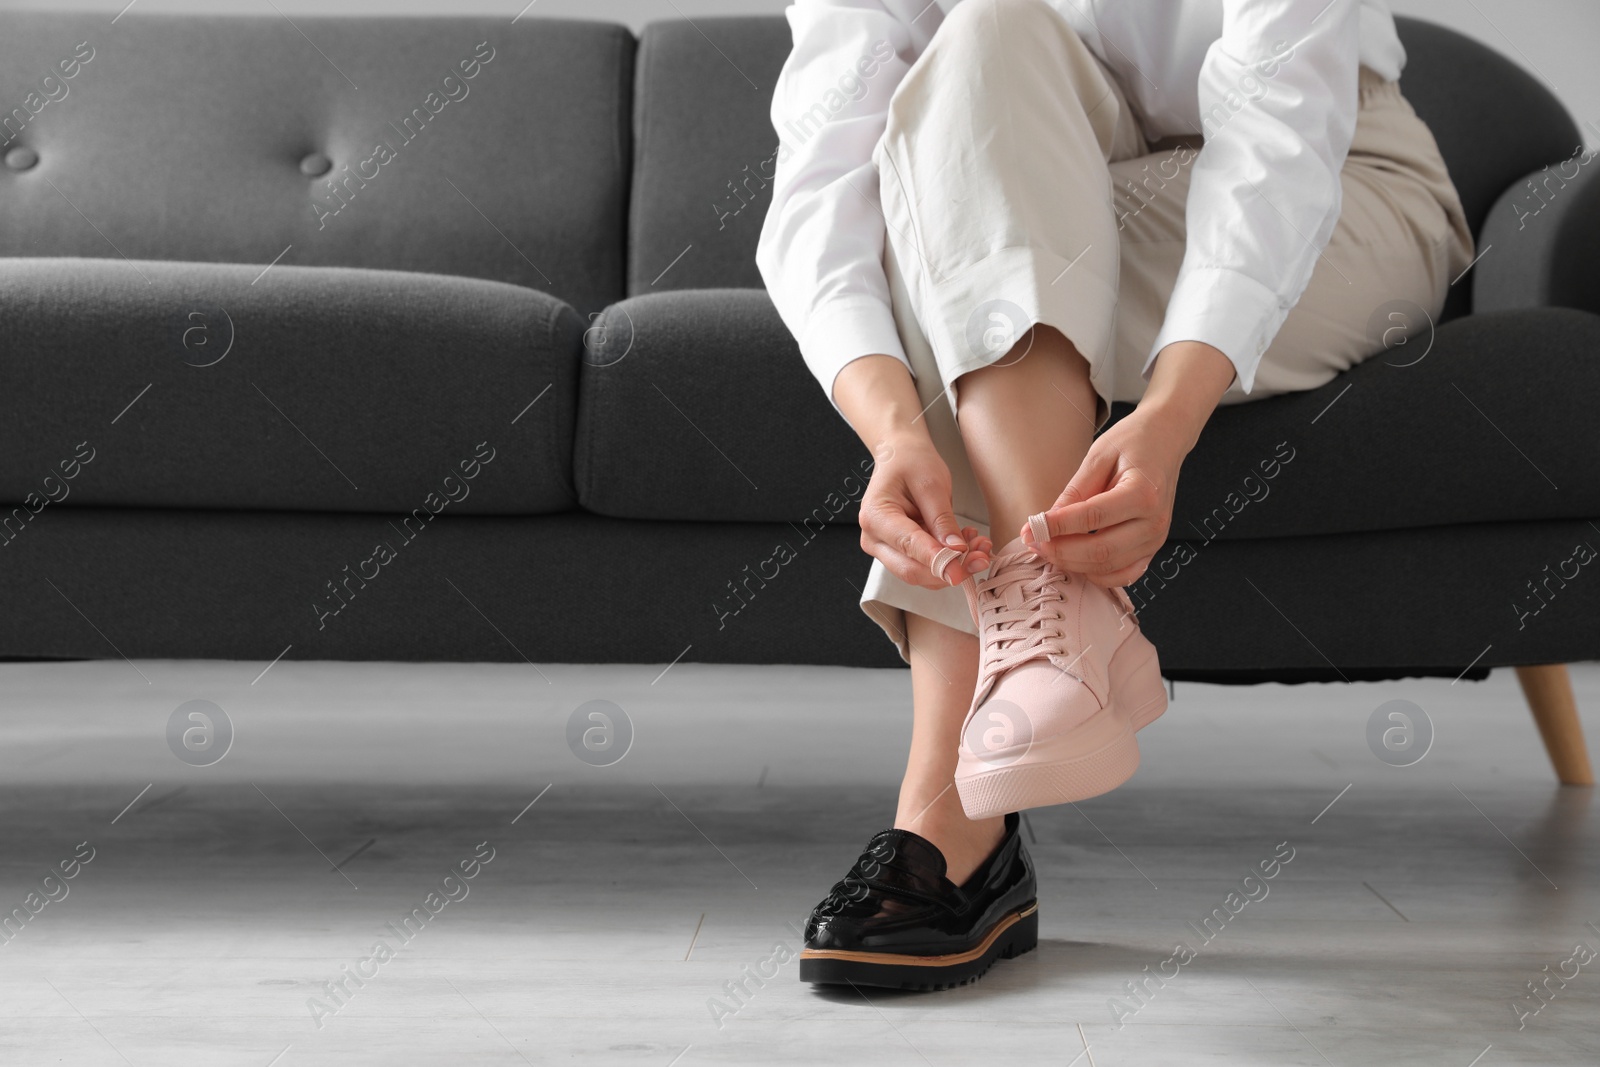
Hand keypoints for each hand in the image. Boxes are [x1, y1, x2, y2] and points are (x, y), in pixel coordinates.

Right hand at [859, 434, 992, 588]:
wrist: (901, 456)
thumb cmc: (911, 462)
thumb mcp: (932, 483)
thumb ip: (942, 519)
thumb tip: (956, 551)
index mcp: (876, 516)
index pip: (908, 546)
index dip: (938, 561)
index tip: (963, 570)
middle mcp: (874, 538)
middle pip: (911, 570)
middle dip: (950, 568)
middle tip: (982, 555)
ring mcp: (885, 549)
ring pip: (920, 574)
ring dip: (953, 566)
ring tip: (979, 545)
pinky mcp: (899, 553)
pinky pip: (924, 566)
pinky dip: (948, 562)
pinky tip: (966, 545)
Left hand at [1020, 408, 1188, 586]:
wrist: (1166, 440)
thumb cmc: (1133, 442)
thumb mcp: (1098, 456)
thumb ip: (1074, 491)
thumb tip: (1046, 523)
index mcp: (1143, 493)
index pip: (1092, 517)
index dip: (1057, 527)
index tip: (1029, 528)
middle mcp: (1154, 521)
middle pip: (1100, 551)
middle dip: (1060, 551)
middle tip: (1032, 541)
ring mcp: (1156, 539)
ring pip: (1108, 567)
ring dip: (1072, 564)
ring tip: (1046, 549)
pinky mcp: (1153, 549)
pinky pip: (1124, 575)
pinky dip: (1096, 575)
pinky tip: (1074, 562)